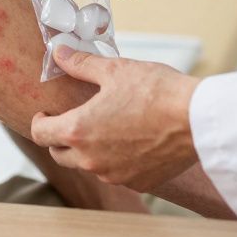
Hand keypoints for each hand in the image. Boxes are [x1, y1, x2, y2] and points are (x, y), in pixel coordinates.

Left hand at [29, 46, 199, 192]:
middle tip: (74, 120)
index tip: (45, 114)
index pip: (41, 134)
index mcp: (78, 131)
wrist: (197, 118)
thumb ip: (80, 65)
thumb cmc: (155, 91)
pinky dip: (117, 161)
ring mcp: (114, 175)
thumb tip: (59, 53)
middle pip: (60, 154)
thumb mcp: (114, 69)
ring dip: (90, 151)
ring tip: (107, 128)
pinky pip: (117, 174)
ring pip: (89, 166)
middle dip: (61, 138)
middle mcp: (91, 160)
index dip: (40, 122)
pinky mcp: (138, 183)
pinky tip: (132, 142)